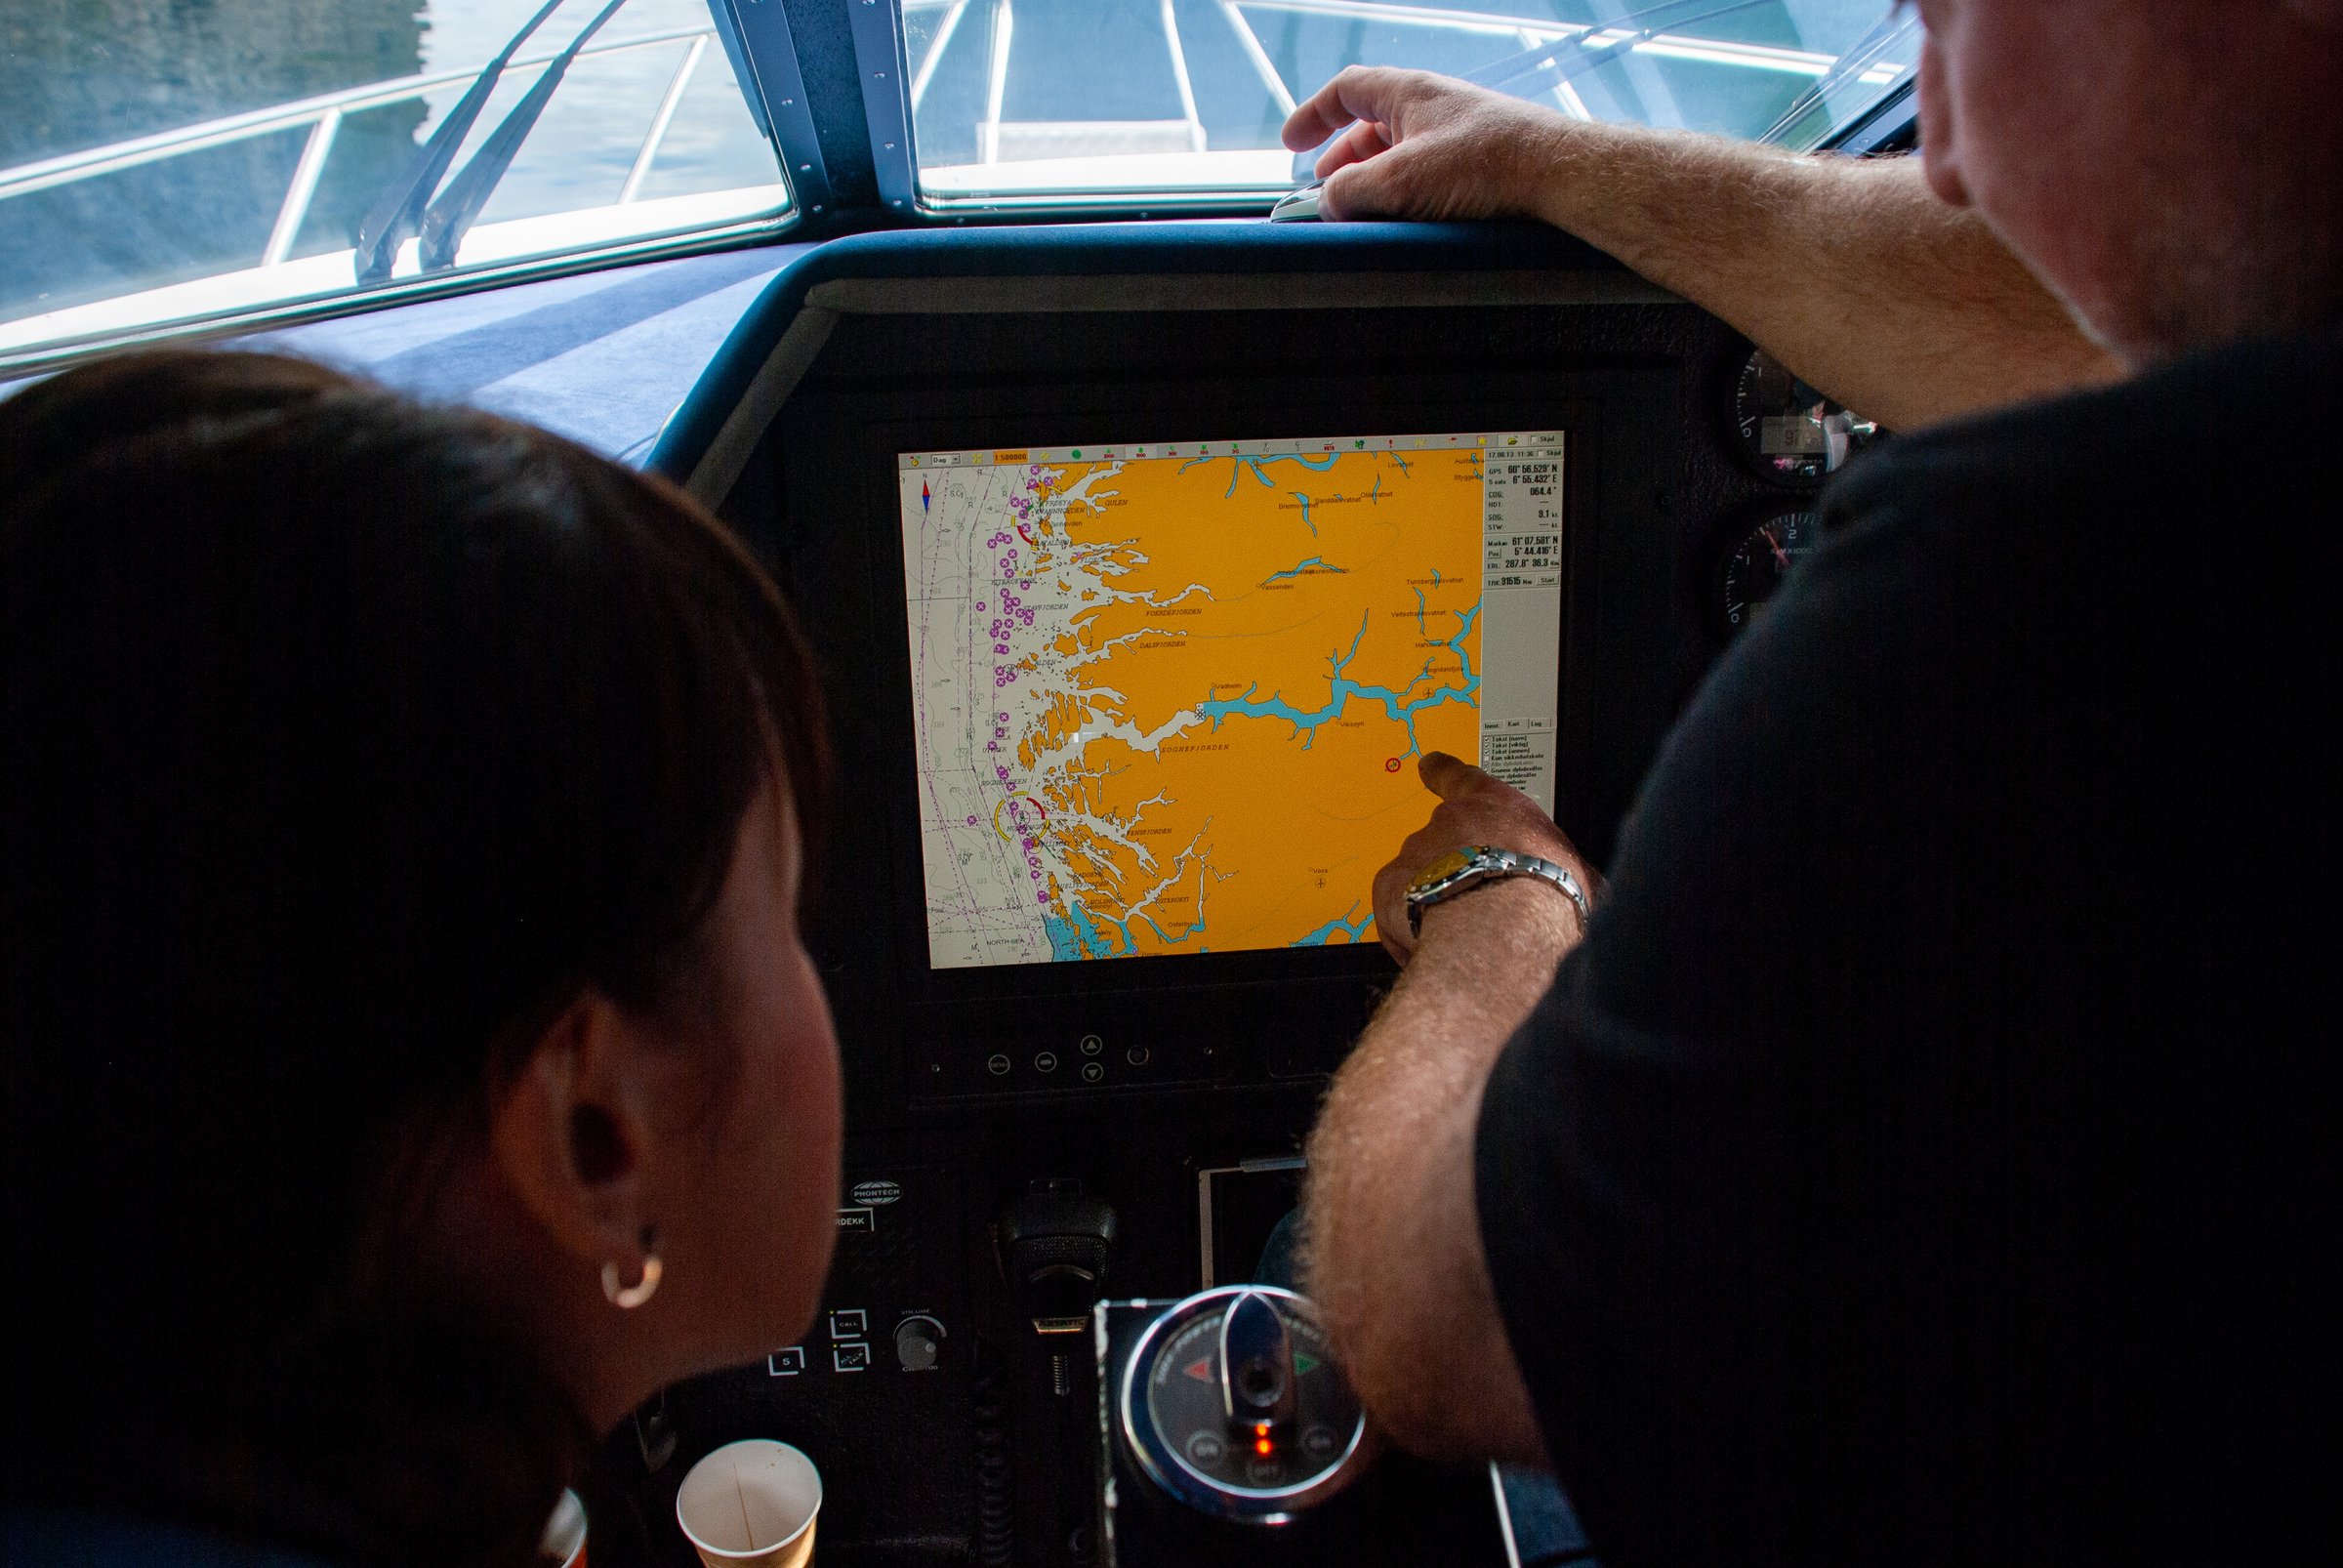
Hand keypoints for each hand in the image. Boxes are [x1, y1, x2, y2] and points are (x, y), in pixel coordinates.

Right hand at [1280, 67, 1569, 223]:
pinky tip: (1406, 216)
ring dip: (1374, 179)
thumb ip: (1350, 190)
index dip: (1312, 115)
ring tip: (1363, 209)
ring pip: (1399, 151)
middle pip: (1370, 124)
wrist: (1556, 173)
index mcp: (1407, 92)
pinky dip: (1405, 190)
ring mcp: (1457, 132)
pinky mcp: (1479, 159)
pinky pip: (1427, 170)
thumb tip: (1328, 203)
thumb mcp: (1398, 180)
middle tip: (1327, 189)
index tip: (1291, 143)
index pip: (1345, 90)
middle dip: (1342, 158)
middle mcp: (1432, 105)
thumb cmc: (1486, 163)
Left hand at [1371, 752, 1599, 964]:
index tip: (1430, 765)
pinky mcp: (1388, 887)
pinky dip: (1408, 926)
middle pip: (1442, 840)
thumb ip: (1564, 870)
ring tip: (1464, 931)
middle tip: (1480, 900)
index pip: (1463, 778)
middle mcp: (1449, 822)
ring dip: (1435, 899)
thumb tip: (1580, 886)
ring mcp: (1415, 853)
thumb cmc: (1546, 895)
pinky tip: (1435, 945)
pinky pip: (1395, 908)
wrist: (1506, 925)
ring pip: (1418, 877)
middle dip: (1455, 869)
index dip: (1444, 772)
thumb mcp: (1577, 874)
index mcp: (1496, 807)